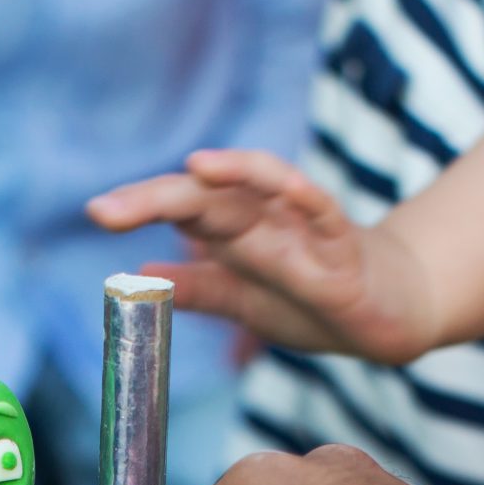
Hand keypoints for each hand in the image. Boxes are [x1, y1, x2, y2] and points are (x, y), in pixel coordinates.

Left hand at [87, 150, 443, 364]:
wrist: (386, 317)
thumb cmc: (313, 302)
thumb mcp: (245, 303)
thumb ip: (200, 289)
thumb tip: (140, 274)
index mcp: (234, 235)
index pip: (181, 208)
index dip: (140, 205)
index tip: (96, 212)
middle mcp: (263, 221)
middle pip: (208, 196)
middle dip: (158, 197)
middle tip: (107, 209)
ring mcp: (303, 228)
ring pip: (265, 188)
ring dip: (234, 173)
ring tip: (196, 167)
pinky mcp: (343, 245)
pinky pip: (323, 209)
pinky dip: (301, 194)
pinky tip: (280, 186)